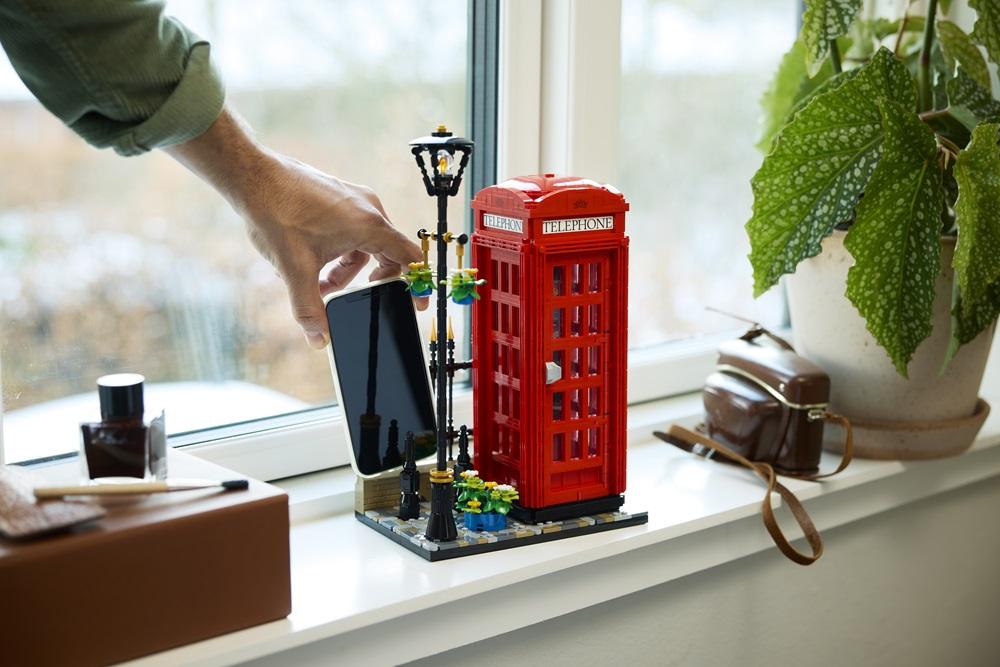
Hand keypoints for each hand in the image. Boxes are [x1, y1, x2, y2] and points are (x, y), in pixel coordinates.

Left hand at [166, 106, 423, 347]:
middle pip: (385, 254)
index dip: (416, 284)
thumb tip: (318, 339)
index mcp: (370, 226)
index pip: (410, 259)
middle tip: (345, 295)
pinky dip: (338, 249)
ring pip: (364, 243)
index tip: (415, 303)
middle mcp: (369, 209)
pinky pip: (352, 228)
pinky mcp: (340, 195)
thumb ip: (309, 309)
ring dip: (346, 266)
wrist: (254, 177)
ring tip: (318, 280)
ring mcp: (355, 199)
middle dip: (364, 280)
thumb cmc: (278, 214)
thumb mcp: (295, 270)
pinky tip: (312, 257)